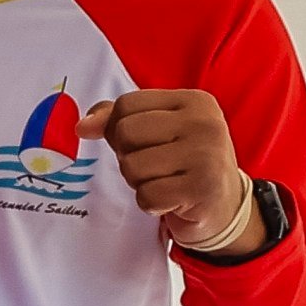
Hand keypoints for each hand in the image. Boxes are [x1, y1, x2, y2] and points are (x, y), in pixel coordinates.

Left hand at [81, 89, 258, 249]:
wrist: (223, 205)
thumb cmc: (182, 162)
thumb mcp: (157, 130)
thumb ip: (116, 119)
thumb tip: (82, 126)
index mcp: (194, 100)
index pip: (126, 104)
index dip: (119, 128)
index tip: (145, 143)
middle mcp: (205, 122)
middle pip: (125, 133)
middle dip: (128, 156)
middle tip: (156, 166)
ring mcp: (207, 154)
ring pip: (132, 166)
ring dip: (139, 182)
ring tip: (166, 181)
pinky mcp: (203, 188)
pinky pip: (146, 196)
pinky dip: (151, 204)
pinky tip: (173, 200)